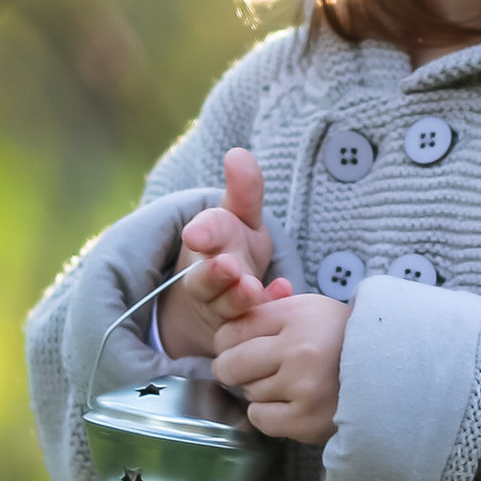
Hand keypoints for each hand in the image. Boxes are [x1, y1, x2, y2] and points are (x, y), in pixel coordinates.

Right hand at [159, 147, 277, 358]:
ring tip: (253, 290)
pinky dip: (267, 308)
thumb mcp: (240, 215)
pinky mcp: (236, 327)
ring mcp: (220, 304)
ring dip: (238, 296)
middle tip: (228, 267)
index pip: (204, 233)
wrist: (214, 296)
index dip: (201, 233)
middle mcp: (207, 273)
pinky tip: (284, 294)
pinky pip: (249, 323)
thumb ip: (243, 189)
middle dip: (214, 272)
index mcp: (208, 240)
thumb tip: (237, 153)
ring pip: (224, 303)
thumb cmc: (234, 245)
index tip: (196, 234)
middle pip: (204, 276)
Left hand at [214, 289, 349, 446]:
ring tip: (293, 383)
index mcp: (297, 315)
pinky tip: (293, 404)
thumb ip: (268, 312)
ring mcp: (303, 387)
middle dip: (234, 369)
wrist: (391, 370)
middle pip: (229, 365)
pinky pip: (260, 418)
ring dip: (262, 391)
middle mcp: (299, 349)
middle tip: (254, 370)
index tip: (243, 348)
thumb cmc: (342, 338)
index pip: (231, 331)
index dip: (229, 343)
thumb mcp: (310, 310)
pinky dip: (270, 414)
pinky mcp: (307, 419)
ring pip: (248, 392)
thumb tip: (225, 329)